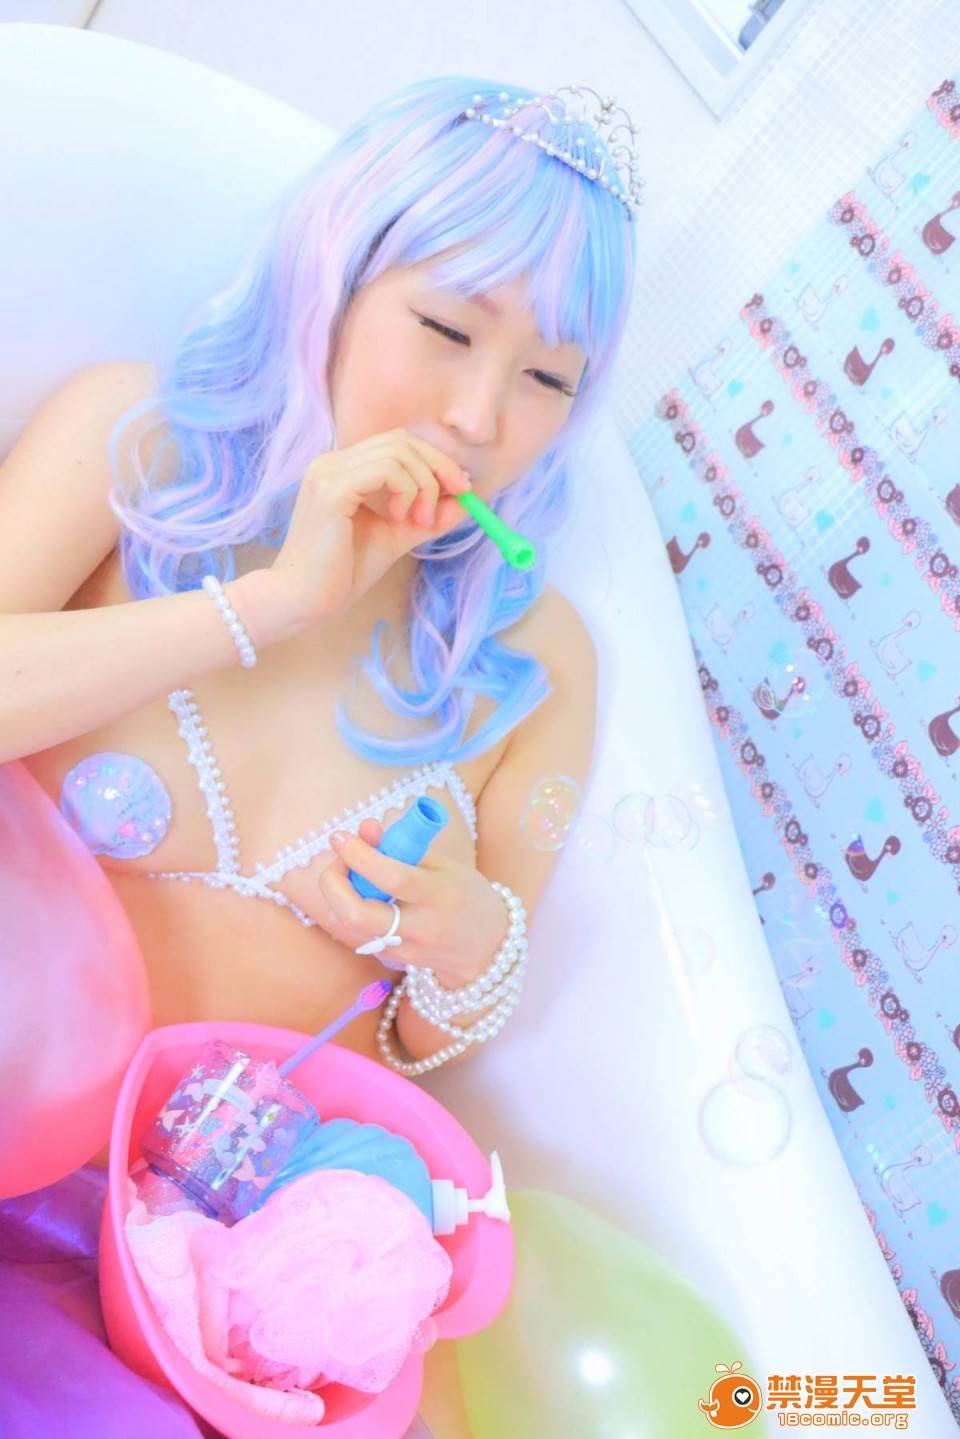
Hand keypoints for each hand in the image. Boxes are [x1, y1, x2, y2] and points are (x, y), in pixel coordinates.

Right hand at [265, 428, 471, 629]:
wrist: (304, 599)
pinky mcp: (332, 488)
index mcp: (343, 469)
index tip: (460, 488)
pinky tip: (401, 518)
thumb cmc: (342, 572)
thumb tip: (466, 501)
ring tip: (420, 520)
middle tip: (457, 496)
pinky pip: (386, 469)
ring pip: (398, 452)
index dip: (435, 460)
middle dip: (438, 465)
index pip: (398, 444)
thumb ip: (427, 517)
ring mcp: (329, 471)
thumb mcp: (396, 536)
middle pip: (401, 439)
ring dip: (424, 484)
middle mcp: (333, 462)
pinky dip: (407, 490)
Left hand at [314, 817, 509, 988]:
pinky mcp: (393, 959)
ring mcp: (404, 948)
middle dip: (333, 884)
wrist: (485, 948)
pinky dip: (350, 908)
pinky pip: (359, 932)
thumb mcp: (444, 865)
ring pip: (351, 926)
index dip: (359, 855)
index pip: (392, 877)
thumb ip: (403, 847)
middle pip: (358, 914)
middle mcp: (420, 926)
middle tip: (337, 860)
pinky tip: (361, 892)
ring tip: (349, 872)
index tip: (341, 836)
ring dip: (337, 895)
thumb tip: (365, 828)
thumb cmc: (464, 895)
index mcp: (439, 895)